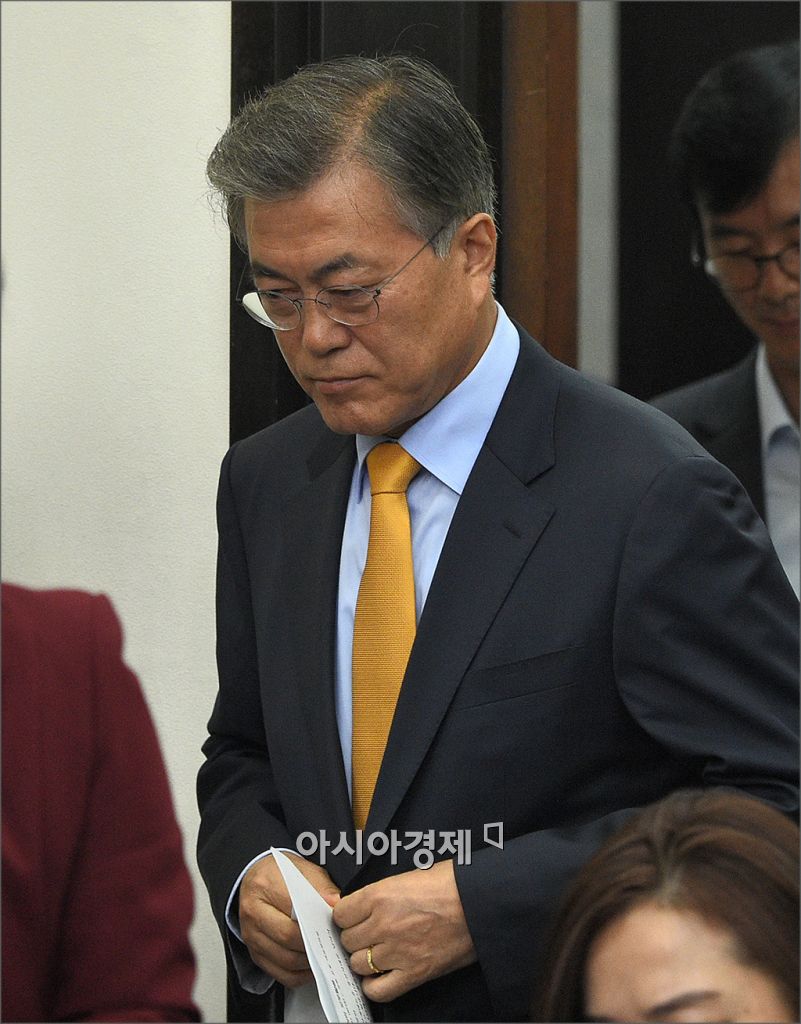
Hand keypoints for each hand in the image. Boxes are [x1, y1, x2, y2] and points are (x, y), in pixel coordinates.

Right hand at [239, 853, 339, 987]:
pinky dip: (299, 975)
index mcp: (265, 886)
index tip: (335, 925)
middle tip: (334, 942)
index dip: (317, 921)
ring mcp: (251, 935)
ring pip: (284, 960)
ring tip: (327, 954)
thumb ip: (320, 887)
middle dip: (315, 943)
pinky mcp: (254, 952)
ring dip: (309, 962)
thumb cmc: (280, 873)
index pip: (294, 910)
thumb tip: (336, 903)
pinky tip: (312, 965)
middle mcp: (253, 912)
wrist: (255, 876)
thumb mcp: (303, 870)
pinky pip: (279, 973)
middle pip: (287, 938)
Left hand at [333, 859, 476, 1001]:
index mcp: (379, 895)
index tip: (355, 916)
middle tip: (370, 932)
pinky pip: (378, 990)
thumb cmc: (449, 882)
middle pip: (347, 940)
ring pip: (358, 964)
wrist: (481, 901)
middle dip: (356, 936)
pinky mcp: (414, 974)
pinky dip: (374, 985)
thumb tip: (344, 902)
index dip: (347, 915)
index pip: (340, 913)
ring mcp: (397, 952)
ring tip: (378, 950)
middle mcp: (382, 925)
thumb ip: (374, 892)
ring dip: (365, 958)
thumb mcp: (407, 875)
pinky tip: (381, 974)